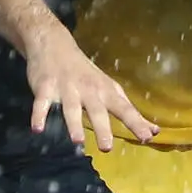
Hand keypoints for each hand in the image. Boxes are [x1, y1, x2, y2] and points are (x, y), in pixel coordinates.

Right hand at [25, 25, 156, 153]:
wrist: (54, 44)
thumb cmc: (86, 73)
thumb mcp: (109, 88)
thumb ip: (128, 111)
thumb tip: (153, 131)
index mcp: (105, 91)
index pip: (124, 109)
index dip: (135, 122)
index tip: (146, 137)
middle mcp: (88, 90)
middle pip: (97, 111)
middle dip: (102, 128)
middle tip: (107, 147)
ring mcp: (66, 88)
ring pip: (71, 108)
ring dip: (74, 123)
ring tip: (77, 141)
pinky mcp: (46, 87)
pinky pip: (42, 103)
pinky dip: (39, 115)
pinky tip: (38, 129)